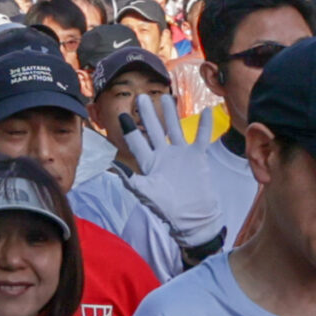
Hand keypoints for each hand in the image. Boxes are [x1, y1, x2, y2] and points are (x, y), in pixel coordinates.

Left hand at [121, 94, 227, 254]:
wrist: (193, 217)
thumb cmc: (168, 208)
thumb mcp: (146, 193)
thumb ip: (130, 179)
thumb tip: (110, 167)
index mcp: (149, 163)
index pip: (137, 143)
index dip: (129, 129)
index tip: (121, 115)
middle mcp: (164, 155)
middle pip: (154, 130)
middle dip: (147, 114)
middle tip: (140, 98)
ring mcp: (181, 155)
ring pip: (175, 129)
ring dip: (171, 114)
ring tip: (168, 98)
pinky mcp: (197, 157)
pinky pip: (201, 137)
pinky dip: (204, 125)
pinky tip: (205, 111)